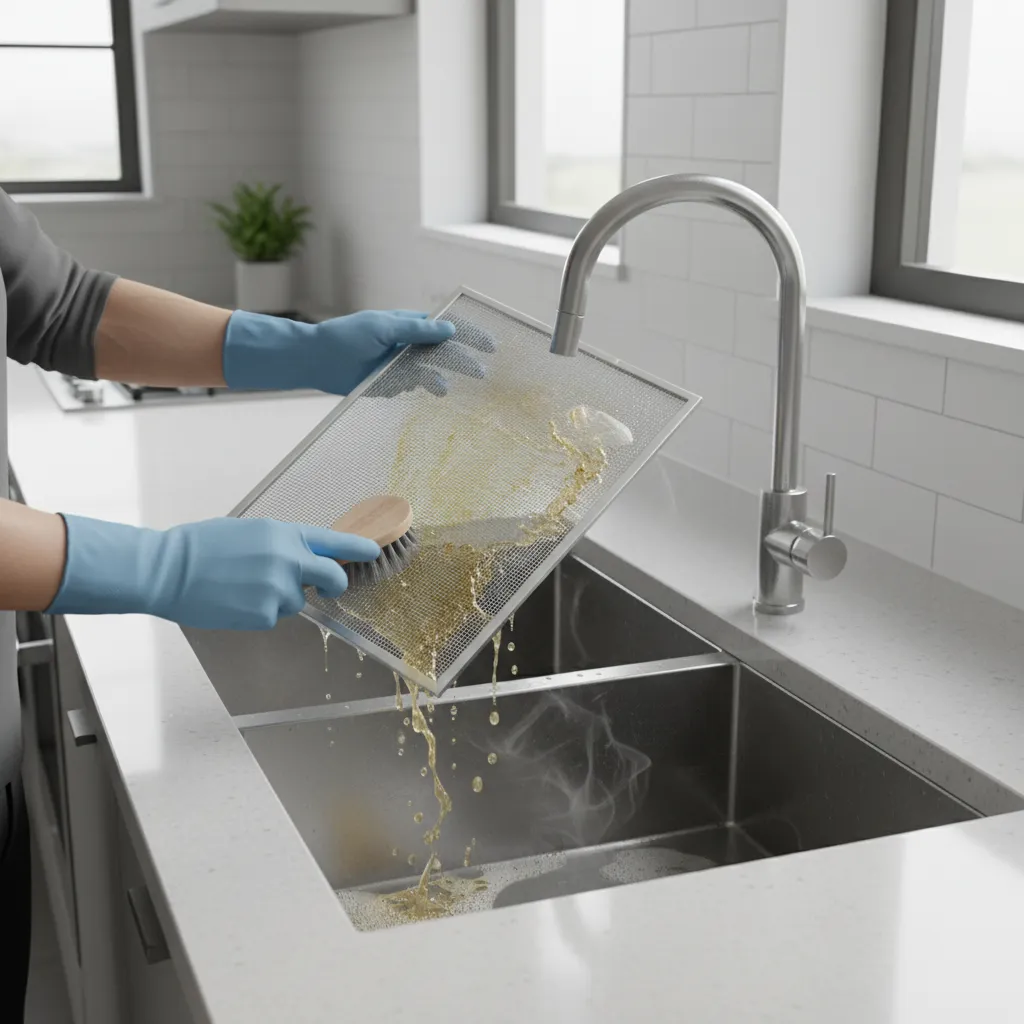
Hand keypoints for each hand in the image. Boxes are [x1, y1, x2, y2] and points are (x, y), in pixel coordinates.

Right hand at [48, 515, 380, 629]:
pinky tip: (236, 601)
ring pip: (297, 600)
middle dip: (336, 583)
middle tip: (330, 586)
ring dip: (280, 598)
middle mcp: (288, 559)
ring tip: (244, 587)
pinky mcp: (266, 614)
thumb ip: (280, 543)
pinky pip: (274, 616)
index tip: (374, 551)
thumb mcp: (248, 532)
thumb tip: (302, 556)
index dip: (358, 548)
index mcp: (283, 533)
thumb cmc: (201, 547)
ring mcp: (278, 588)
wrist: (167, 570)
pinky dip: (260, 612)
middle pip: (333, 576)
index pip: (333, 540)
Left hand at [222, 308, 495, 396]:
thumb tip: (450, 330)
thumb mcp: (383, 327)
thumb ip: (416, 330)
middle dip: (463, 360)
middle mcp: (409, 344)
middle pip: (444, 352)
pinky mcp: (392, 384)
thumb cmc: (347, 336)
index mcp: (409, 324)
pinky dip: (425, 392)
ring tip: (444, 389)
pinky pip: (415, 388)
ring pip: (431, 373)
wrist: (317, 360)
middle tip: (481, 373)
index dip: (469, 335)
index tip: (490, 345)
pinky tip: (430, 396)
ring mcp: (402, 365)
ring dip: (442, 380)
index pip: (446, 328)